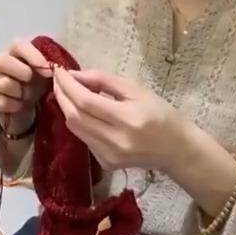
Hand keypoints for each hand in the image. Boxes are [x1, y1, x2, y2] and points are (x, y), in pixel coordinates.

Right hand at [0, 38, 52, 130]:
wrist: (30, 107)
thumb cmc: (39, 83)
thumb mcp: (48, 73)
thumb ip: (51, 65)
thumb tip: (57, 67)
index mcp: (16, 52)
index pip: (17, 45)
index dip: (31, 55)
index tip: (47, 70)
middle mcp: (1, 63)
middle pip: (1, 61)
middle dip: (19, 71)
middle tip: (31, 80)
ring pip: (2, 83)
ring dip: (19, 92)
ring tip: (27, 96)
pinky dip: (12, 106)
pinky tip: (19, 106)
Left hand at [51, 67, 197, 172]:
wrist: (177, 149)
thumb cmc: (161, 114)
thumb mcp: (137, 90)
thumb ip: (104, 80)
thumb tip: (75, 75)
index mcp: (127, 119)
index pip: (85, 101)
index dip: (67, 85)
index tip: (58, 70)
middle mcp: (115, 141)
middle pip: (75, 116)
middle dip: (62, 95)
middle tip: (58, 79)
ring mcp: (109, 156)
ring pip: (75, 129)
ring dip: (67, 108)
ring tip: (67, 92)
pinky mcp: (106, 164)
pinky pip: (84, 139)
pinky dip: (78, 122)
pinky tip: (82, 111)